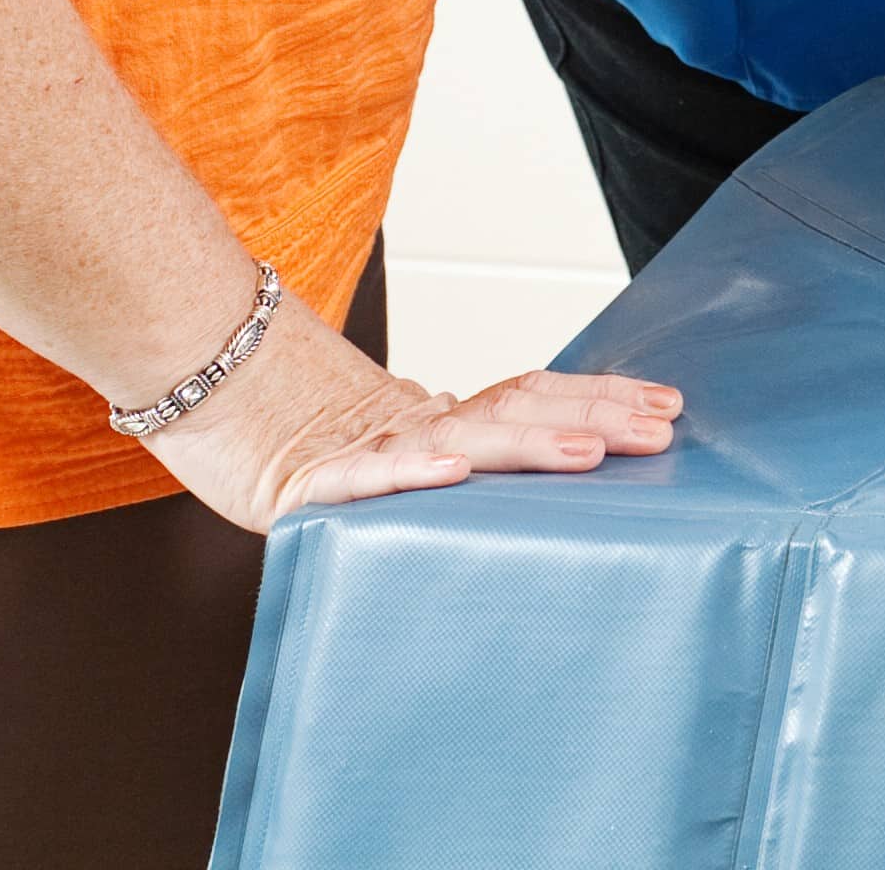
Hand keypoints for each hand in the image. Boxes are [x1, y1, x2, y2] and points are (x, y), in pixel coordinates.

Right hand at [147, 306, 682, 534]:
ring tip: (590, 453)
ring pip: (460, 441)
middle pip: (519, 412)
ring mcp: (369, 450)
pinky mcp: (312, 486)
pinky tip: (453, 473)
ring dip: (531, 445)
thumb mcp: (407, 446)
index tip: (669, 406)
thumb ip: (469, 443)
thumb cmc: (318, 442)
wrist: (216, 406)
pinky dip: (410, 474)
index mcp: (447, 418)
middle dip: (596, 418)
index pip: (537, 398)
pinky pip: (365, 482)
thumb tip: (566, 447)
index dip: (601, 398)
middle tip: (660, 428)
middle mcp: (419, 424)